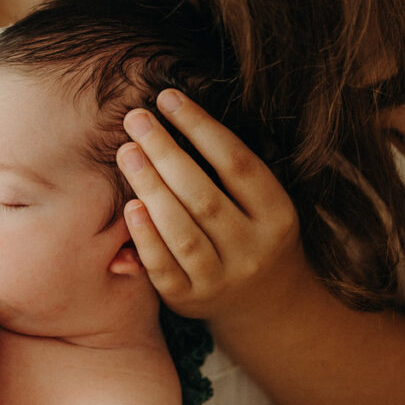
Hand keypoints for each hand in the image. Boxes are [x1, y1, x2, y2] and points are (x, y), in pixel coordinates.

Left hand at [116, 90, 306, 322]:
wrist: (267, 306)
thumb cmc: (254, 234)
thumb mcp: (262, 204)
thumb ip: (228, 169)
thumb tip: (174, 114)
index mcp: (277, 215)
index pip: (237, 163)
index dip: (201, 127)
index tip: (168, 98)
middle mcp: (253, 249)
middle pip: (204, 195)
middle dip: (165, 152)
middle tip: (136, 119)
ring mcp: (222, 278)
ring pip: (183, 231)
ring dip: (150, 188)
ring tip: (127, 152)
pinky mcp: (190, 299)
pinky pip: (163, 267)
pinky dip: (145, 236)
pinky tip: (129, 206)